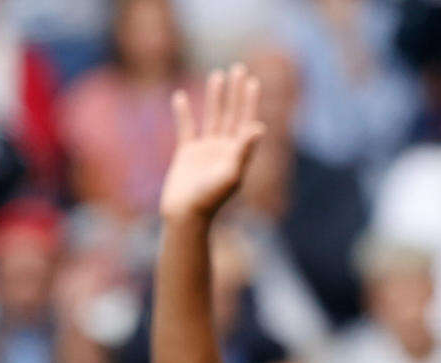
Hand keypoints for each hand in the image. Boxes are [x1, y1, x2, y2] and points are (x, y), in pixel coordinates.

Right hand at [161, 65, 264, 223]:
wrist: (186, 216)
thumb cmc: (210, 198)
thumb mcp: (231, 173)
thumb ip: (244, 149)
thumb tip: (259, 127)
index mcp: (238, 154)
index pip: (246, 121)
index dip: (250, 101)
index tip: (253, 81)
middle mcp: (224, 150)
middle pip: (232, 114)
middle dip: (236, 92)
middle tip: (239, 68)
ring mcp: (205, 151)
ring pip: (212, 117)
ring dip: (215, 96)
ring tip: (217, 74)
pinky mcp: (186, 154)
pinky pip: (186, 128)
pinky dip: (183, 112)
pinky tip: (181, 96)